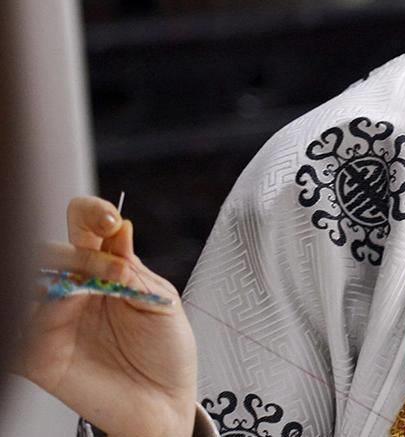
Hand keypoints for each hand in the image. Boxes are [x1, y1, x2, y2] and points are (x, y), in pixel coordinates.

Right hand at [18, 197, 198, 436]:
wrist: (166, 403)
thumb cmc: (165, 352)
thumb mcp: (160, 301)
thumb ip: (133, 268)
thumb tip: (119, 227)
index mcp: (104, 269)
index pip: (84, 228)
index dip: (92, 215)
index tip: (109, 221)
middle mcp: (74, 290)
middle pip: (53, 252)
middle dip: (80, 254)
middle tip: (113, 271)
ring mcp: (53, 322)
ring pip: (32, 285)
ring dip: (62, 280)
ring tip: (94, 291)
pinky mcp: (38, 356)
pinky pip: (23, 330)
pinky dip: (40, 317)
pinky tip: (65, 312)